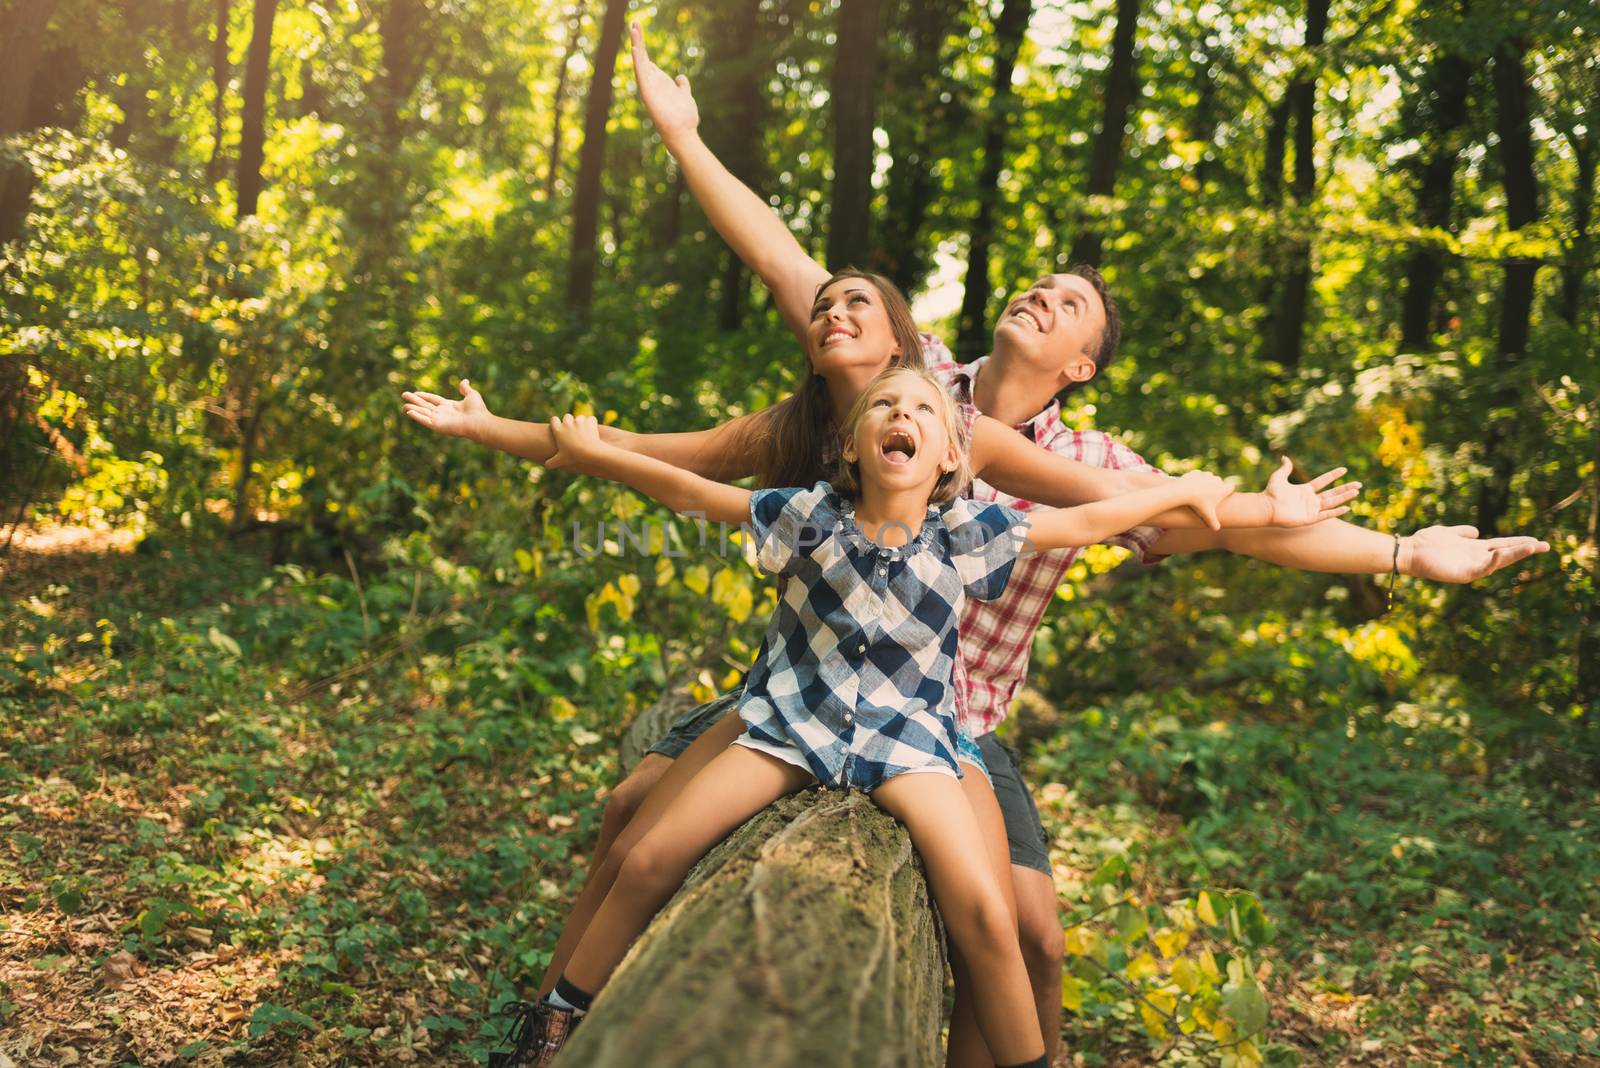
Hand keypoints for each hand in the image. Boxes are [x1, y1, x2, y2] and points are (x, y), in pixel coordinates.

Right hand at [402, 378, 488, 439]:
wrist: (480, 421)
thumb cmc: (478, 410)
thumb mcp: (471, 395)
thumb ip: (465, 388)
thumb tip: (465, 380)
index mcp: (449, 406)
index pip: (433, 400)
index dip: (424, 396)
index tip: (415, 392)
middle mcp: (443, 413)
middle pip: (425, 405)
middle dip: (414, 400)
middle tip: (404, 395)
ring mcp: (439, 420)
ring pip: (423, 413)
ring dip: (413, 409)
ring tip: (403, 406)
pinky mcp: (438, 426)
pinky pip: (425, 420)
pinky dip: (417, 416)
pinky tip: (409, 412)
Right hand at [546, 413, 605, 470]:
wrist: (590, 452)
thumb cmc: (573, 456)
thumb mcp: (560, 461)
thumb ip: (551, 462)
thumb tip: (546, 465)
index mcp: (558, 430)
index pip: (553, 419)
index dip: (556, 422)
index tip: (559, 427)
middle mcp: (567, 423)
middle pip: (567, 416)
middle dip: (569, 421)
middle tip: (573, 430)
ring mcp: (579, 421)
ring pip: (579, 417)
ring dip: (581, 422)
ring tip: (584, 432)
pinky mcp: (590, 421)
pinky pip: (591, 419)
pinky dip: (592, 423)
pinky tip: (592, 429)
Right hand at [630, 22, 698, 145]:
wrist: (684, 133)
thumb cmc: (684, 118)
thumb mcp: (685, 96)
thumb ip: (682, 86)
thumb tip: (681, 77)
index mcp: (660, 82)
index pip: (649, 60)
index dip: (643, 45)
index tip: (639, 30)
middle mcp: (652, 83)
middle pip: (643, 57)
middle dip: (639, 40)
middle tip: (634, 23)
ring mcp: (649, 88)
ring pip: (641, 63)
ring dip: (637, 46)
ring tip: (634, 29)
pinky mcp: (648, 94)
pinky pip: (641, 75)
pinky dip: (638, 62)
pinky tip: (636, 49)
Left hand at [1176, 470, 1233, 531]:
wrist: (1184, 491)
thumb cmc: (1197, 504)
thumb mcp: (1206, 515)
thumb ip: (1213, 523)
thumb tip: (1217, 529)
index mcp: (1223, 489)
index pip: (1231, 487)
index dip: (1228, 491)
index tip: (1224, 495)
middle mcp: (1217, 480)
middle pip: (1220, 482)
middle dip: (1216, 487)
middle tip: (1209, 496)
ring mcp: (1207, 475)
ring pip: (1210, 478)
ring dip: (1207, 482)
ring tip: (1201, 491)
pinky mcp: (1197, 472)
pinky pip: (1199, 475)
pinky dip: (1196, 480)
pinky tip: (1192, 486)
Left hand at [1263, 457, 1360, 526]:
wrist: (1266, 507)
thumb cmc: (1270, 493)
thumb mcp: (1278, 477)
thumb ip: (1285, 468)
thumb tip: (1284, 457)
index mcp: (1305, 490)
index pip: (1323, 481)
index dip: (1333, 476)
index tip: (1344, 469)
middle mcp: (1310, 500)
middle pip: (1332, 493)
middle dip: (1345, 488)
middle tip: (1359, 484)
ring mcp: (1311, 509)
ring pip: (1332, 502)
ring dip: (1344, 497)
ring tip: (1356, 492)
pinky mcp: (1309, 518)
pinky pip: (1326, 515)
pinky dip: (1336, 512)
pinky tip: (1346, 508)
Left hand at [1402, 524, 1549, 582]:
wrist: (1408, 551)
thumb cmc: (1426, 543)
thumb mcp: (1449, 533)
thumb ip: (1463, 532)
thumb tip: (1477, 531)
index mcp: (1475, 548)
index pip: (1502, 545)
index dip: (1519, 542)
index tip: (1536, 540)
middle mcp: (1476, 558)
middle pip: (1506, 554)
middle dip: (1525, 550)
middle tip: (1546, 546)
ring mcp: (1470, 567)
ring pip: (1498, 562)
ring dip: (1515, 555)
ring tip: (1532, 547)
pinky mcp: (1462, 574)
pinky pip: (1481, 569)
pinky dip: (1491, 562)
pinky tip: (1500, 553)